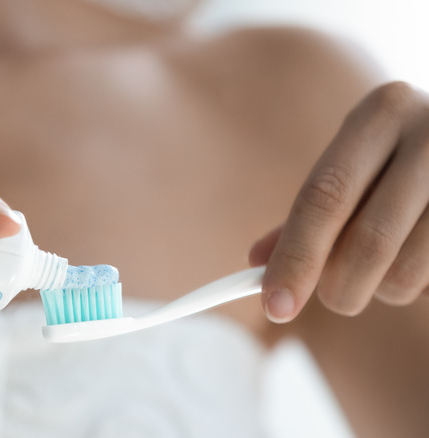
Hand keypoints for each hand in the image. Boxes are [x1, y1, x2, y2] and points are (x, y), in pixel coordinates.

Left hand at [249, 81, 428, 321]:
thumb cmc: (400, 165)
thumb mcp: (354, 169)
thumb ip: (309, 214)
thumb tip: (257, 263)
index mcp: (381, 113)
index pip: (324, 197)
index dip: (295, 258)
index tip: (275, 305)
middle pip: (368, 243)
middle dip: (338, 288)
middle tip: (334, 297)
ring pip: (407, 274)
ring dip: (385, 291)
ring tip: (391, 265)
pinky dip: (420, 288)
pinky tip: (423, 258)